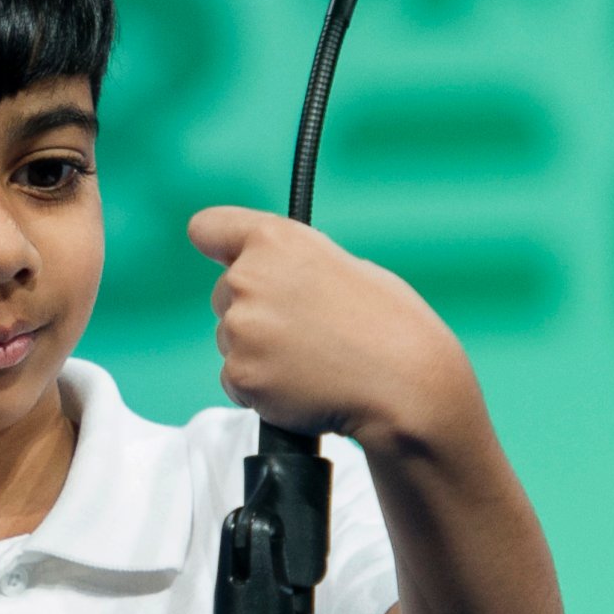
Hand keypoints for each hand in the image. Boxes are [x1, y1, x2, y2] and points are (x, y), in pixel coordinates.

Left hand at [187, 206, 481, 453]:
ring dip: (258, 351)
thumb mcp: (349, 268)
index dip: (217, 242)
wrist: (404, 387)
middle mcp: (248, 278)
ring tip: (313, 361)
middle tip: (305, 329)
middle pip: (225, 293)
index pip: (210, 227)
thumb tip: (278, 281)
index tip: (222, 253)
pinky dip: (261, 387)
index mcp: (276, 240)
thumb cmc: (391, 327)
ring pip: (230, 339)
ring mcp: (240, 329)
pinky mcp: (241, 374)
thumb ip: (298, 267)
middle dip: (254, 310)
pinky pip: (236, 380)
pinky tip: (303, 386)